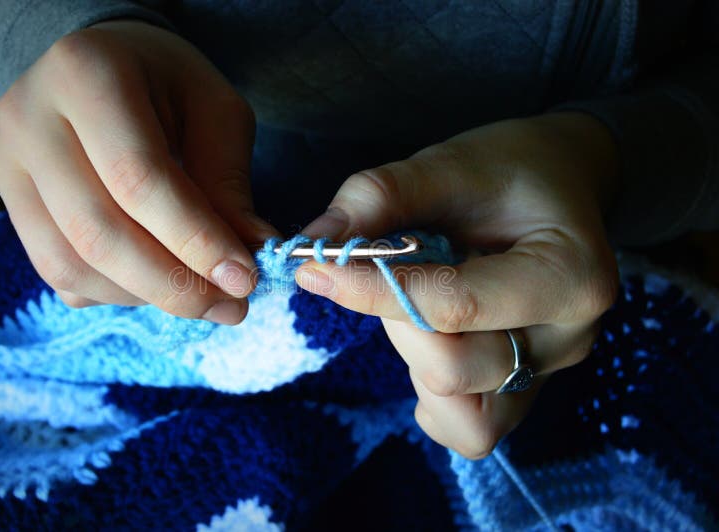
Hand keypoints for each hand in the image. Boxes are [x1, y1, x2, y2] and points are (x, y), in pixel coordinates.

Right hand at [0, 20, 277, 323]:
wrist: (103, 66)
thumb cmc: (168, 84)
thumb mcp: (215, 112)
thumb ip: (228, 183)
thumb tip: (248, 257)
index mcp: (85, 73)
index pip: (138, 178)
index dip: (194, 239)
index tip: (243, 279)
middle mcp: (29, 119)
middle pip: (98, 231)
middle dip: (172, 284)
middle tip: (231, 306)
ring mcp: (8, 164)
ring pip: (70, 264)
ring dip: (145, 296)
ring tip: (203, 297)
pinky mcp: (10, 204)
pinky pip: (58, 273)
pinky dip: (115, 292)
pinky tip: (159, 281)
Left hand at [295, 113, 619, 457]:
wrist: (559, 183)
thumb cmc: (511, 169)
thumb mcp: (450, 163)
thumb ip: (382, 197)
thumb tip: (315, 242)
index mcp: (570, 277)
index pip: (455, 307)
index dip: (373, 292)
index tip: (316, 268)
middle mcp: (567, 339)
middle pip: (453, 370)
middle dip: (395, 322)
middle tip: (386, 270)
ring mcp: (548, 373)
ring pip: (462, 416)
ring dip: (414, 360)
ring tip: (418, 303)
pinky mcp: (523, 391)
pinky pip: (466, 428)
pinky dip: (432, 393)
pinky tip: (431, 338)